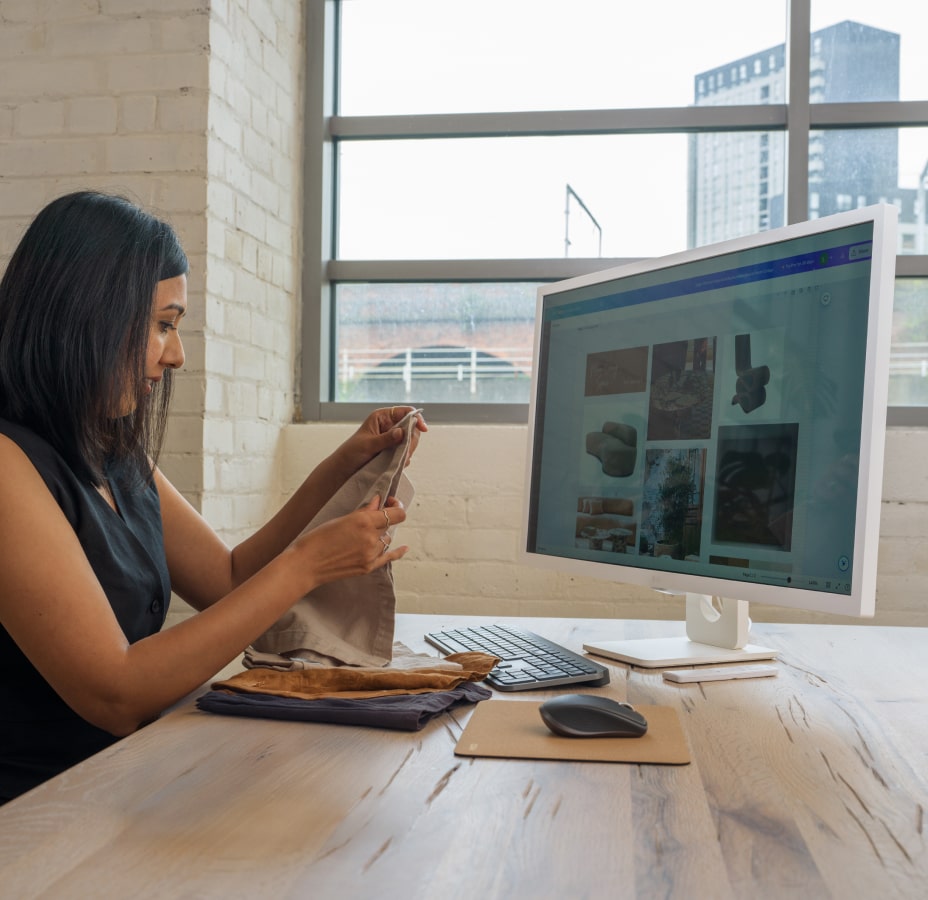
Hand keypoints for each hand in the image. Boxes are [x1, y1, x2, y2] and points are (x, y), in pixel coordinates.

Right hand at [288, 496, 407, 589]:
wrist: (305, 565)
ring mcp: (371, 554)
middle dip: (381, 520)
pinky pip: (389, 557)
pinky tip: (404, 548)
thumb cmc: (317, 538)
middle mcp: (371, 538)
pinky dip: (397, 551)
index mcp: (364, 521)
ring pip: (385, 540)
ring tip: (360, 535)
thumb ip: (364, 511)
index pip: (396, 513)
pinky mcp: (368, 567)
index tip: (389, 502)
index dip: (395, 505)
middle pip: (389, 525)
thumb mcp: (340, 519)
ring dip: (379, 535)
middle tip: (370, 517)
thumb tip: (379, 501)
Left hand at [337, 406, 427, 475]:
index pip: (405, 412)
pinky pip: (406, 452)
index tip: (423, 429)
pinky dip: (404, 458)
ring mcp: (392, 439)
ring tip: (398, 460)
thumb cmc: (351, 453)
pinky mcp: (393, 450)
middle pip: (411, 427)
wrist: (344, 469)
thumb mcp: (368, 445)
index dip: (416, 418)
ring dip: (408, 451)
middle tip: (405, 452)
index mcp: (382, 417)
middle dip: (411, 440)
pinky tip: (396, 464)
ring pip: (410, 441)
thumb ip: (385, 438)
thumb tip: (402, 432)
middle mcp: (388, 426)